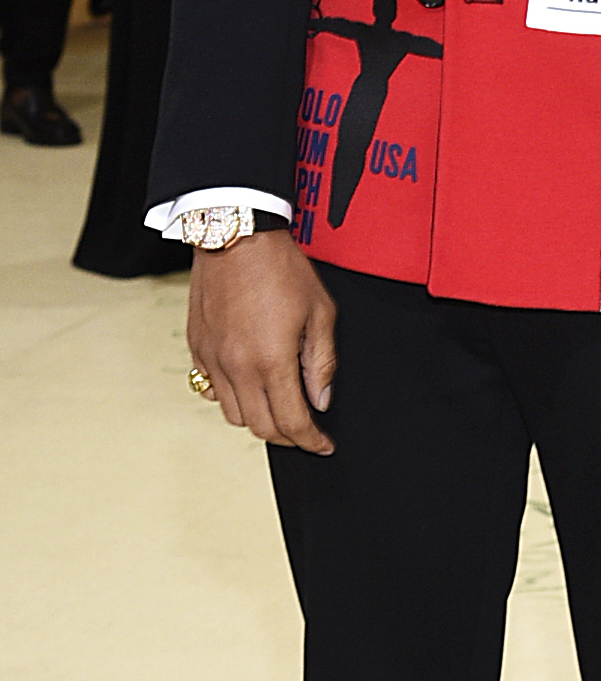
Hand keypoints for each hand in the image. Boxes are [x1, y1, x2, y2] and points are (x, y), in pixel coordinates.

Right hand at [188, 232, 336, 453]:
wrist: (236, 235)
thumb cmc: (282, 269)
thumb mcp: (320, 313)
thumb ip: (321, 363)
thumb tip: (320, 400)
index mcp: (270, 361)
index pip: (292, 422)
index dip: (311, 441)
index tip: (323, 445)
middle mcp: (236, 367)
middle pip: (260, 427)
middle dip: (288, 437)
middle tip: (306, 432)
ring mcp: (212, 359)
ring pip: (233, 414)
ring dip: (258, 420)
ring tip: (279, 408)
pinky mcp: (197, 347)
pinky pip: (209, 389)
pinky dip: (231, 398)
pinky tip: (249, 385)